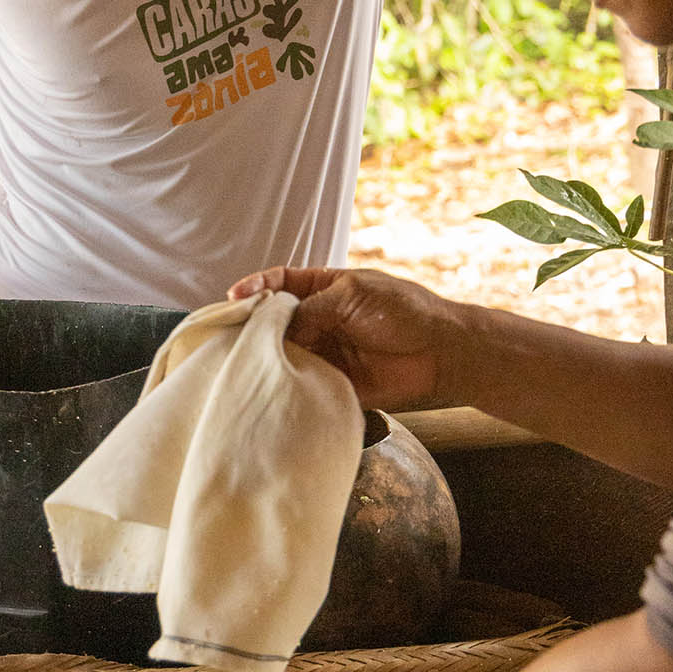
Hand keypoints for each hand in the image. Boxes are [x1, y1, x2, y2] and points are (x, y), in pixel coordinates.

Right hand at [229, 266, 463, 410]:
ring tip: (246, 362)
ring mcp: (324, 352)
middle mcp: (319, 320)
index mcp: (323, 290)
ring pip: (284, 354)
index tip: (234, 295)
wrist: (440, 352)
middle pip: (275, 322)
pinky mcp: (331, 383)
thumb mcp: (352, 295)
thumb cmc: (402, 311)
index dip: (255, 287)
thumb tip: (273, 327)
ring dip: (268, 358)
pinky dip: (287, 385)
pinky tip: (271, 387)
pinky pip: (302, 384)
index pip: (280, 284)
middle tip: (232, 335)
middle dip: (255, 327)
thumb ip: (311, 309)